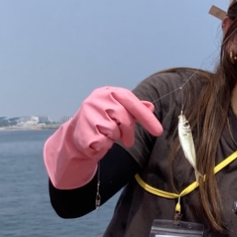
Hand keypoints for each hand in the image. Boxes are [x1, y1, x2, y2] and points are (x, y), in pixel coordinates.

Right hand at [44, 86, 162, 188]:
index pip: (131, 101)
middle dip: (129, 131)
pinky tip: (98, 141)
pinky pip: (104, 142)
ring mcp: (88, 115)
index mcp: (107, 92)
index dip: (146, 117)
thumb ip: (135, 109)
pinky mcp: (84, 131)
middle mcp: (96, 100)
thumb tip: (150, 107)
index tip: (158, 131)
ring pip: (114, 130)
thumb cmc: (103, 121)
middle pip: (124, 117)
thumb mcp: (119, 111)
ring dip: (115, 137)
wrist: (78, 134)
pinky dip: (105, 145)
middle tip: (128, 140)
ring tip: (107, 136)